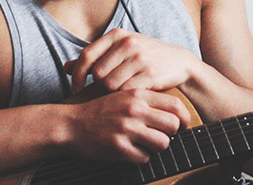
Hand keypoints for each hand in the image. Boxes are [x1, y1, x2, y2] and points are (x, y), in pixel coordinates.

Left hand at [65, 28, 198, 93]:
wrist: (179, 62)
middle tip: (107, 87)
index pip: (86, 56)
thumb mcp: (121, 50)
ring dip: (112, 91)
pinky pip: (125, 91)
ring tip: (121, 88)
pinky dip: (125, 95)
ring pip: (110, 84)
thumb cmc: (145, 56)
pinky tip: (132, 92)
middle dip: (99, 84)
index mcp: (118, 35)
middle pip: (97, 73)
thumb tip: (65, 67)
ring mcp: (140, 59)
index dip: (76, 75)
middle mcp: (129, 43)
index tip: (75, 88)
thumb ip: (94, 57)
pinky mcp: (149, 75)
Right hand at [65, 89, 190, 162]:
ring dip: (157, 147)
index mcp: (138, 95)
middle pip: (173, 125)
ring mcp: (127, 129)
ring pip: (162, 143)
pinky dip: (141, 157)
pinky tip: (132, 151)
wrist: (69, 124)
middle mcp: (135, 110)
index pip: (175, 104)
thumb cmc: (98, 110)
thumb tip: (174, 108)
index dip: (183, 116)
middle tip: (164, 136)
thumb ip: (146, 98)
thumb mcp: (123, 94)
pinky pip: (144, 157)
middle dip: (172, 133)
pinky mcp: (118, 147)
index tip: (183, 124)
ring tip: (147, 144)